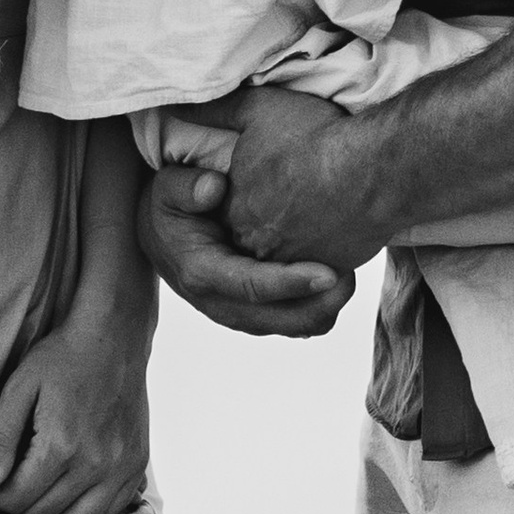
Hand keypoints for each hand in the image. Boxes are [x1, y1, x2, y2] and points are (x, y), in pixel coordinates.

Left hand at [0, 309, 151, 513]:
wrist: (113, 338)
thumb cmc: (60, 358)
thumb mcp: (19, 388)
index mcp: (61, 446)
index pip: (17, 499)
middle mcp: (95, 465)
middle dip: (18, 504)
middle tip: (9, 483)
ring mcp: (121, 468)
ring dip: (51, 512)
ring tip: (38, 487)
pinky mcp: (137, 466)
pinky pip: (109, 512)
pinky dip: (86, 509)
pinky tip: (71, 488)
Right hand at [137, 164, 354, 340]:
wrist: (161, 235)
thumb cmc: (171, 206)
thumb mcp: (167, 188)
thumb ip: (186, 186)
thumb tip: (215, 188)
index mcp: (202, 274)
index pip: (253, 287)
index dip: (293, 283)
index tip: (330, 272)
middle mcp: (223, 305)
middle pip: (285, 320)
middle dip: (323, 304)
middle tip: (352, 273)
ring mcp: (243, 315)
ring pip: (298, 327)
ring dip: (327, 307)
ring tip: (349, 272)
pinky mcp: (259, 315)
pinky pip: (300, 322)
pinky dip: (322, 305)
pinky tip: (337, 274)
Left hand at [219, 84, 390, 271]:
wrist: (372, 169)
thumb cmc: (316, 139)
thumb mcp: (257, 110)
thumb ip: (215, 112)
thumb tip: (178, 110)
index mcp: (235, 210)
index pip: (229, 212)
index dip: (252, 193)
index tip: (272, 178)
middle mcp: (256, 242)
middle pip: (258, 237)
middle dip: (274, 220)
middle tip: (297, 197)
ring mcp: (292, 261)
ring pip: (288, 254)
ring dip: (300, 238)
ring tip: (320, 211)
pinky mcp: (327, 272)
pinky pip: (319, 268)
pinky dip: (326, 251)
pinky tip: (339, 226)